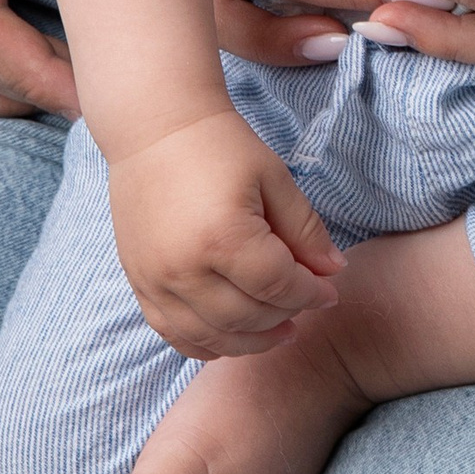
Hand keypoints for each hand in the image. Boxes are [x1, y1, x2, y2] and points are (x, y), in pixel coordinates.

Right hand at [105, 105, 344, 356]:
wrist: (156, 129)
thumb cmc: (221, 146)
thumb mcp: (274, 178)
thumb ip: (305, 230)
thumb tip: (334, 273)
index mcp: (223, 238)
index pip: (278, 285)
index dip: (310, 294)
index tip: (330, 292)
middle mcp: (184, 269)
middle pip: (247, 317)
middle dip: (285, 315)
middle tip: (306, 303)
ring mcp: (156, 282)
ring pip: (211, 337)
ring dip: (251, 341)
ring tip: (280, 329)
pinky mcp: (140, 284)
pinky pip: (174, 334)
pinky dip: (207, 344)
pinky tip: (235, 336)